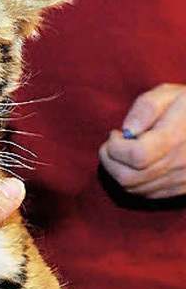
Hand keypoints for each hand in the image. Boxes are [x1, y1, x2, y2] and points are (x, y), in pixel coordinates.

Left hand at [99, 83, 185, 198]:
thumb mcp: (171, 94)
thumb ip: (146, 108)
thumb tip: (127, 131)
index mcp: (176, 138)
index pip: (136, 155)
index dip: (115, 147)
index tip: (115, 133)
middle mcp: (180, 164)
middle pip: (129, 178)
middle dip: (110, 161)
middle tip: (111, 145)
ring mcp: (182, 181)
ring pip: (134, 189)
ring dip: (118, 172)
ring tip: (123, 153)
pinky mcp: (182, 189)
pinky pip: (146, 194)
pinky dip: (132, 181)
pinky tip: (135, 165)